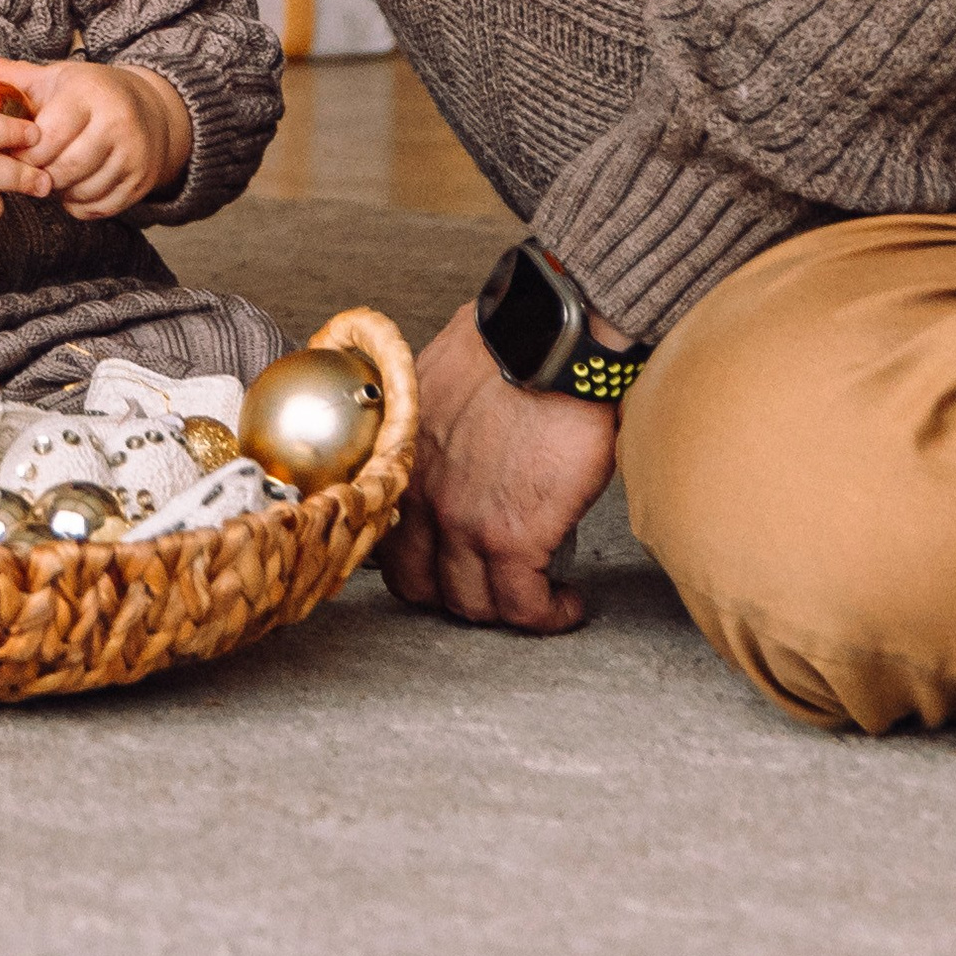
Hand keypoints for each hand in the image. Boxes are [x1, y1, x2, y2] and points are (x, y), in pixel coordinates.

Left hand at [0, 47, 190, 219]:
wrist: (149, 111)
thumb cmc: (88, 95)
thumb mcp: (53, 78)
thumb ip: (12, 75)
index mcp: (89, 93)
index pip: (47, 137)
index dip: (24, 152)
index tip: (14, 152)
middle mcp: (117, 122)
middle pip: (63, 169)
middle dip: (39, 174)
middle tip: (31, 169)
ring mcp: (134, 154)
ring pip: (81, 191)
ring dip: (59, 192)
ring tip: (53, 174)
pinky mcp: (142, 180)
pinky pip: (99, 208)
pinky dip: (80, 205)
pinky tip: (74, 186)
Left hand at [377, 301, 617, 633]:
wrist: (550, 342)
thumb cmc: (507, 345)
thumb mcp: (437, 381)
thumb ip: (430, 424)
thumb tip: (448, 434)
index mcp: (400, 462)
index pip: (387, 543)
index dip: (418, 564)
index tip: (445, 565)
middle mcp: (420, 499)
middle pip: (424, 586)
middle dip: (458, 594)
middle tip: (493, 586)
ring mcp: (463, 524)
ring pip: (475, 605)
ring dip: (508, 609)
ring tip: (538, 597)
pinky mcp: (515, 539)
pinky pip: (526, 607)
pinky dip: (550, 614)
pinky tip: (568, 602)